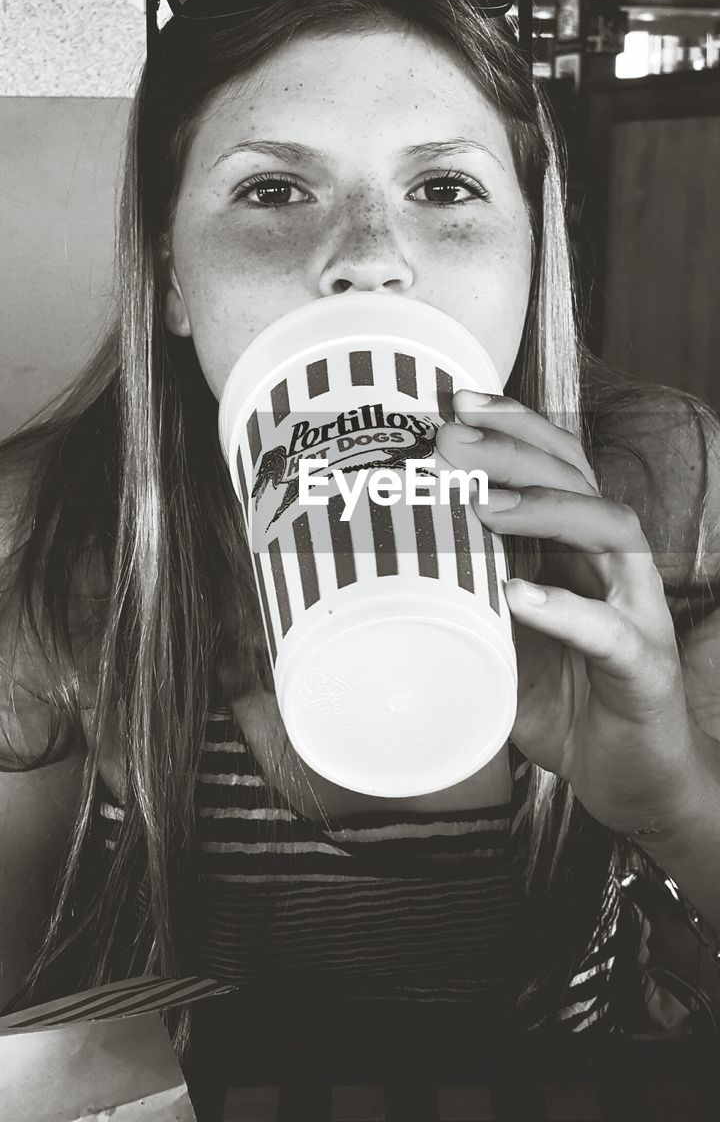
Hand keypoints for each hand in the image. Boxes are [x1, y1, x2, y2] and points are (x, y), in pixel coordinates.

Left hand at [434, 389, 701, 835]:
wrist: (630, 778)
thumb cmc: (564, 700)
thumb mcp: (499, 639)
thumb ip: (462, 600)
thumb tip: (380, 570)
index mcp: (578, 548)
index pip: (554, 464)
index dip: (512, 426)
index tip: (454, 403)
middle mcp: (614, 564)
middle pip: (578, 479)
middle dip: (515, 449)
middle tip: (452, 439)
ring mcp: (638, 610)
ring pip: (610, 532)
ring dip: (545, 511)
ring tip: (483, 507)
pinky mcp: (644, 666)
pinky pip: (610, 630)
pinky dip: (565, 608)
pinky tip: (518, 595)